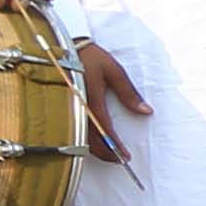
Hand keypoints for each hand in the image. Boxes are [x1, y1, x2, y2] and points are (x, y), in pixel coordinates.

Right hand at [71, 37, 153, 160]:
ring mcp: (65, 108)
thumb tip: (146, 111)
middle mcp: (75, 107)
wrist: (62, 45)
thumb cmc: (90, 57)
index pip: (104, 129)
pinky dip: (81, 138)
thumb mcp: (114, 71)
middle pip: (88, 139)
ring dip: (92, 148)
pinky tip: (90, 141)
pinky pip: (69, 128)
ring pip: (77, 136)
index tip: (125, 156)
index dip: (115, 145)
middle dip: (104, 153)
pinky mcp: (59, 106)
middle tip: (118, 159)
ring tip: (107, 153)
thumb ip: (129, 93)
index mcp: (90, 99)